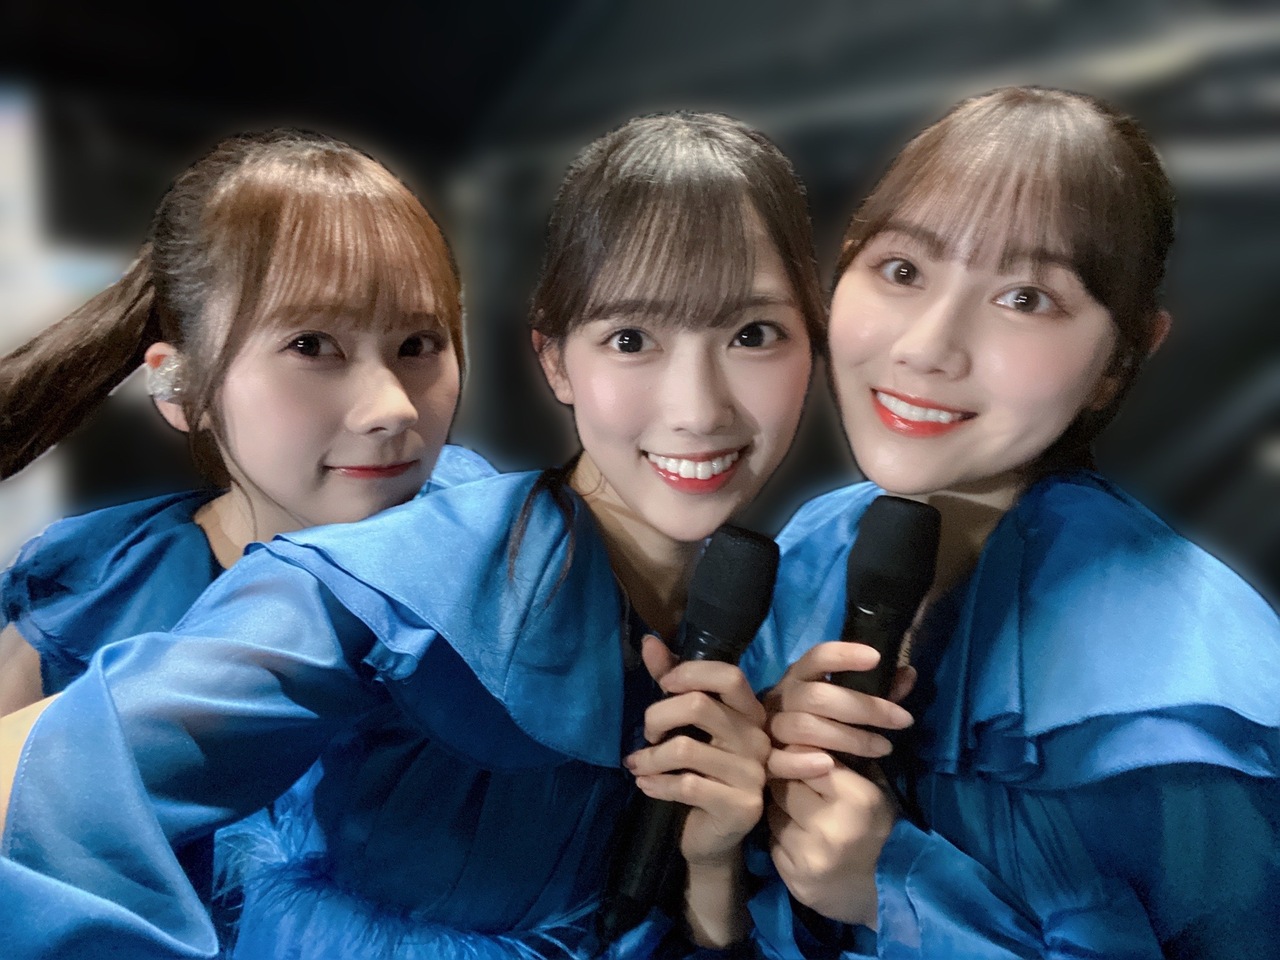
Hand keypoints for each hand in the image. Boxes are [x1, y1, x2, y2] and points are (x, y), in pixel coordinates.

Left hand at [623, 634, 782, 866]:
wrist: (713, 837)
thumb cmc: (700, 772)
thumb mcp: (687, 725)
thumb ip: (672, 683)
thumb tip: (649, 641)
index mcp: (750, 713)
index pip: (729, 675)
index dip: (691, 672)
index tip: (664, 685)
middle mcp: (758, 739)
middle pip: (698, 706)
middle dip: (657, 716)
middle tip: (647, 734)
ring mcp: (753, 775)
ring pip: (685, 749)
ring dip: (649, 757)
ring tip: (637, 764)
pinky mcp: (741, 806)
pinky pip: (687, 786)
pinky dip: (656, 783)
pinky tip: (645, 785)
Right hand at [764, 641, 914, 780]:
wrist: (780, 756)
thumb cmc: (820, 723)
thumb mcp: (845, 703)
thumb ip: (875, 691)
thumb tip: (909, 674)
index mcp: (800, 677)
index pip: (817, 657)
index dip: (844, 654)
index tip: (876, 658)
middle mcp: (782, 698)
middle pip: (817, 696)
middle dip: (865, 707)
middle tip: (903, 720)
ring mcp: (771, 728)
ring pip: (805, 728)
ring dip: (849, 738)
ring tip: (885, 748)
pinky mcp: (765, 759)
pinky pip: (780, 761)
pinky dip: (805, 763)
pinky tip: (832, 767)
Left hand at [767, 760, 896, 928]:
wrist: (890, 894)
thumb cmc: (883, 830)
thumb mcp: (874, 789)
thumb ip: (841, 761)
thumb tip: (802, 731)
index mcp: (855, 798)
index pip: (805, 757)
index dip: (802, 758)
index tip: (804, 761)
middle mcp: (829, 826)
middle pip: (782, 785)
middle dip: (788, 783)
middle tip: (802, 791)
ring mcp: (809, 855)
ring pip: (773, 813)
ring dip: (782, 812)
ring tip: (804, 818)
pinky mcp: (794, 879)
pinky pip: (773, 843)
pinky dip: (783, 839)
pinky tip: (803, 843)